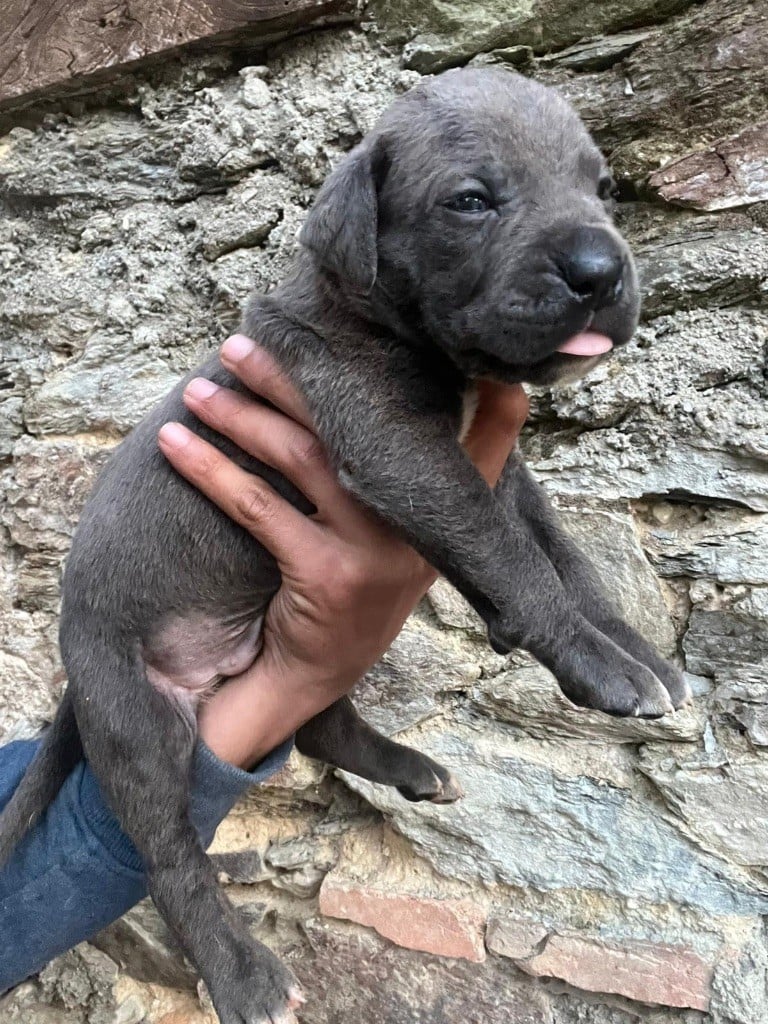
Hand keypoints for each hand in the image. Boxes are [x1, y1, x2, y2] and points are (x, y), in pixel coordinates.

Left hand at [158, 335, 527, 768]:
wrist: (313, 675)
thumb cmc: (352, 593)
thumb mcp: (402, 547)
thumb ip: (402, 489)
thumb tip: (372, 407)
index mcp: (449, 521)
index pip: (486, 450)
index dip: (498, 406)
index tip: (487, 358)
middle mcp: (421, 531)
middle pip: (358, 429)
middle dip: (294, 379)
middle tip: (243, 343)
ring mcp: (376, 552)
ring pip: (303, 457)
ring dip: (244, 415)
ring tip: (200, 388)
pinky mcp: (327, 574)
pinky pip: (259, 505)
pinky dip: (211, 468)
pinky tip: (176, 442)